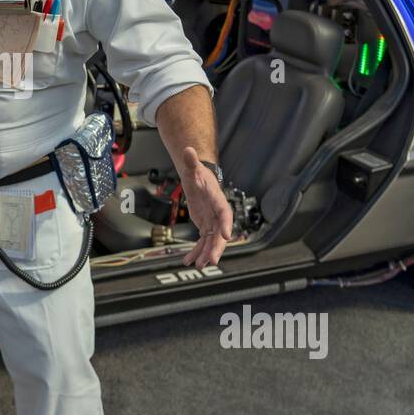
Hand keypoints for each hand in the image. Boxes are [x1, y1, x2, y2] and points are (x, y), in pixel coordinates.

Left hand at [176, 146, 232, 268]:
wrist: (199, 178)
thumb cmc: (198, 173)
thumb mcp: (193, 167)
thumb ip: (190, 161)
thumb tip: (188, 149)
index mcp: (217, 199)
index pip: (224, 213)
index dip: (225, 225)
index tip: (225, 236)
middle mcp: (217, 213)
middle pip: (220, 233)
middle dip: (216, 247)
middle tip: (211, 261)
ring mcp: (212, 221)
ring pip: (211, 241)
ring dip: (205, 253)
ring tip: (198, 265)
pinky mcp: (205, 226)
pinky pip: (202, 242)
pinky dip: (196, 251)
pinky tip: (188, 261)